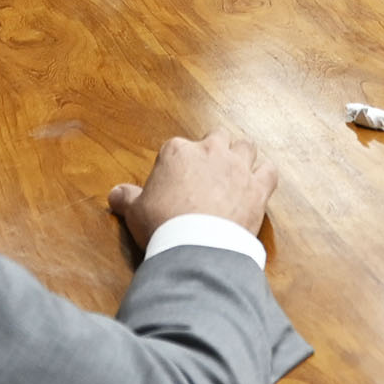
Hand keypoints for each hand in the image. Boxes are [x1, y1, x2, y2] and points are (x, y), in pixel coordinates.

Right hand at [109, 127, 277, 251]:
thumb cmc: (162, 225)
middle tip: (208, 172)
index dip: (179, 163)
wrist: (195, 245)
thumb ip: (126, 198)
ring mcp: (237, 167)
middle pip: (217, 137)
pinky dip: (265, 176)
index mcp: (178, 152)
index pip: (178, 147)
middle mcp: (210, 151)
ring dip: (242, 156)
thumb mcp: (135, 211)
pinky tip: (259, 184)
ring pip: (246, 146)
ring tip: (235, 173)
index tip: (177, 180)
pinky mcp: (258, 187)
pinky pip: (269, 171)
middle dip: (214, 150)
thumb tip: (113, 194)